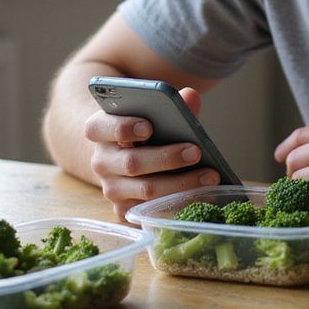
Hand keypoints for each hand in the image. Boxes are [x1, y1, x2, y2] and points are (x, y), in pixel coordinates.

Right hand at [83, 86, 220, 219]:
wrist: (125, 156)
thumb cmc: (144, 130)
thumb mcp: (151, 112)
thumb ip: (171, 104)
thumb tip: (190, 96)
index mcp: (99, 130)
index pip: (100, 128)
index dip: (123, 128)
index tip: (149, 127)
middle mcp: (101, 162)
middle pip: (131, 163)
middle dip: (166, 158)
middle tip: (196, 151)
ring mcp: (111, 189)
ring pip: (145, 190)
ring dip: (180, 184)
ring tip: (210, 175)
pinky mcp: (123, 210)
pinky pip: (152, 212)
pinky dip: (179, 204)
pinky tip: (202, 196)